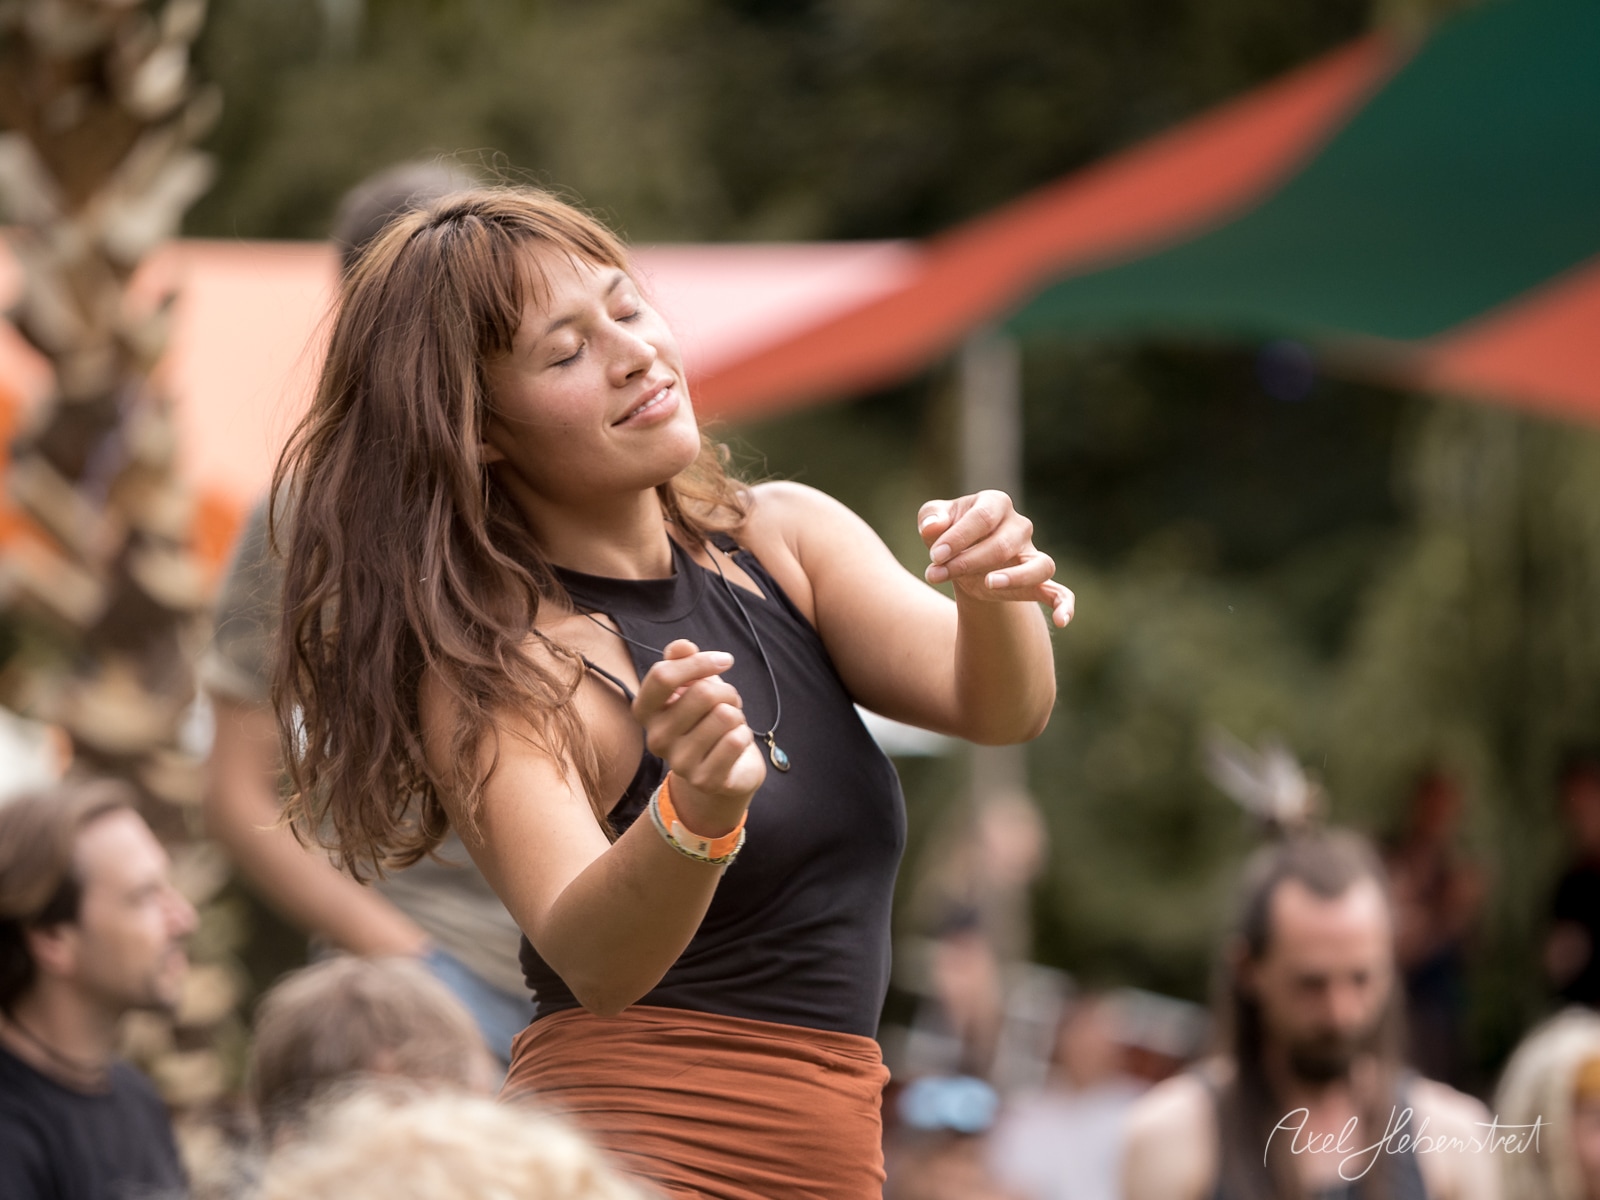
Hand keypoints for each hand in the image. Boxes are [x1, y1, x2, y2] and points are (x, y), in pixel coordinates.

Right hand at [632, 639, 766, 831]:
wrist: (721, 770)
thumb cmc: (705, 720)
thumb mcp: (692, 685)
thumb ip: (683, 662)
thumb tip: (682, 646)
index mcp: (645, 711)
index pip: (663, 676)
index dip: (699, 662)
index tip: (725, 660)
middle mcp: (655, 738)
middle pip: (702, 693)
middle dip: (727, 691)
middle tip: (729, 703)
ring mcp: (679, 762)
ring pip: (725, 715)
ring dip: (737, 715)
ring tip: (729, 725)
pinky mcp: (704, 780)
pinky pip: (737, 740)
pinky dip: (744, 735)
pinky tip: (735, 743)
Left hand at [918, 491, 1074, 627]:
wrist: (961, 561)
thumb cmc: (947, 534)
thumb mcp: (933, 520)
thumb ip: (931, 518)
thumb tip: (933, 528)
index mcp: (995, 503)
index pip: (982, 517)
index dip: (957, 538)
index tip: (934, 557)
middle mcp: (1020, 526)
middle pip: (1001, 545)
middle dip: (966, 562)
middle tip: (936, 574)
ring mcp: (1031, 554)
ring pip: (1038, 565)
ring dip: (1015, 577)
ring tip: (989, 584)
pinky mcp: (1037, 581)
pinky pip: (1059, 592)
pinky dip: (1064, 604)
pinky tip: (1062, 619)